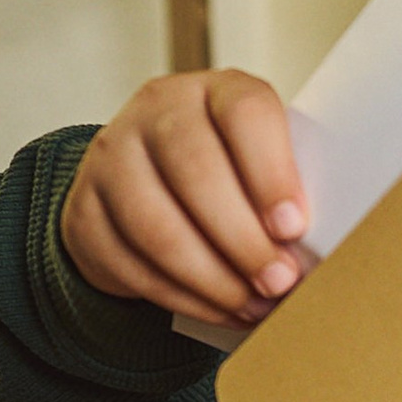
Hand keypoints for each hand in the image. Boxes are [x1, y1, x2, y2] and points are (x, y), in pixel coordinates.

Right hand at [59, 70, 310, 326]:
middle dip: (243, 240)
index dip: (271, 172)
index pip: (244, 113)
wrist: (144, 183)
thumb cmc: (227, 174)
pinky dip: (182, 297)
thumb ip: (283, 190)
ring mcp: (112, 157)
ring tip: (254, 305)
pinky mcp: (85, 209)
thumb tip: (316, 253)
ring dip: (213, 278)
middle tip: (280, 282)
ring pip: (157, 226)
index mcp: (215, 90)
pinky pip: (131, 264)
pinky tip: (220, 310)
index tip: (294, 227)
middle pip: (195, 171)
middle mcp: (157, 111)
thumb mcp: (259, 162)